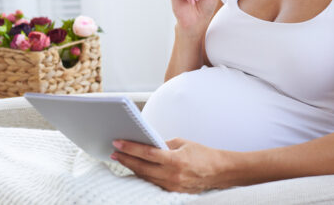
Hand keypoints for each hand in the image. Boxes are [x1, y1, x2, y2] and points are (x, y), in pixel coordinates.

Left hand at [110, 137, 228, 192]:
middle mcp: (172, 175)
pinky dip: (143, 175)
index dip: (130, 148)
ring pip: (145, 176)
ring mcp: (172, 185)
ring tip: (121, 159)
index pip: (146, 153)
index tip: (118, 143)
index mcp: (175, 160)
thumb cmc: (203, 154)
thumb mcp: (183, 143)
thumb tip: (147, 142)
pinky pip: (153, 183)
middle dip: (125, 159)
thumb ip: (164, 143)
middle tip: (113, 153)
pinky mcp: (173, 191)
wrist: (219, 171)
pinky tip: (136, 169)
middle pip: (142, 167)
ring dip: (132, 167)